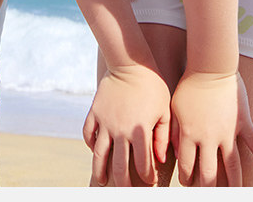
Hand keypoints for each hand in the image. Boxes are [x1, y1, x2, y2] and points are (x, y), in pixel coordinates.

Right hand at [82, 64, 170, 186]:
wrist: (131, 62)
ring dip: (100, 171)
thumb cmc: (153, 86)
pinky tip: (94, 151)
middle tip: (125, 192)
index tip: (150, 183)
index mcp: (140, 131)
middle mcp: (121, 130)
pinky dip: (89, 144)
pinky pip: (88, 133)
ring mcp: (105, 122)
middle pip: (119, 166)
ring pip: (99, 155)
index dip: (147, 176)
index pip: (144, 164)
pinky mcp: (95, 112)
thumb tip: (161, 159)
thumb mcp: (165, 110)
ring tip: (102, 182)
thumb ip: (164, 136)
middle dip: (123, 183)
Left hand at [170, 71, 252, 186]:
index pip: (188, 167)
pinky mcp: (243, 122)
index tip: (188, 183)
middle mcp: (209, 137)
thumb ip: (174, 133)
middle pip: (210, 173)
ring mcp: (228, 131)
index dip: (187, 179)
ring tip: (236, 193)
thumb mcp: (174, 108)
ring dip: (234, 182)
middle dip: (208, 188)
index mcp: (190, 135)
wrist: (210, 65)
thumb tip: (174, 156)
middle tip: (210, 195)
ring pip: (232, 165)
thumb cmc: (188, 86)